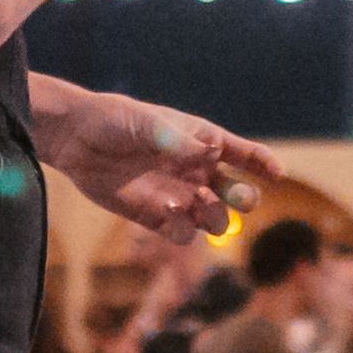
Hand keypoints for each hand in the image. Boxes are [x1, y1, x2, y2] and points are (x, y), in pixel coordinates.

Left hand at [29, 76, 292, 251]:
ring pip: (214, 218)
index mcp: (202, 140)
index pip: (243, 153)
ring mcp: (179, 195)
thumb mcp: (145, 123)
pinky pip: (182, 232)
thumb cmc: (114, 120)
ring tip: (193, 202)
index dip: (263, 163)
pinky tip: (167, 210)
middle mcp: (197, 171)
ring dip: (212, 216)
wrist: (76, 140)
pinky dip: (182, 228)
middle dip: (244, 197)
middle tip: (242, 199)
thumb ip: (176, 139)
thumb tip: (209, 152)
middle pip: (236, 192)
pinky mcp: (156, 216)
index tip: (275, 173)